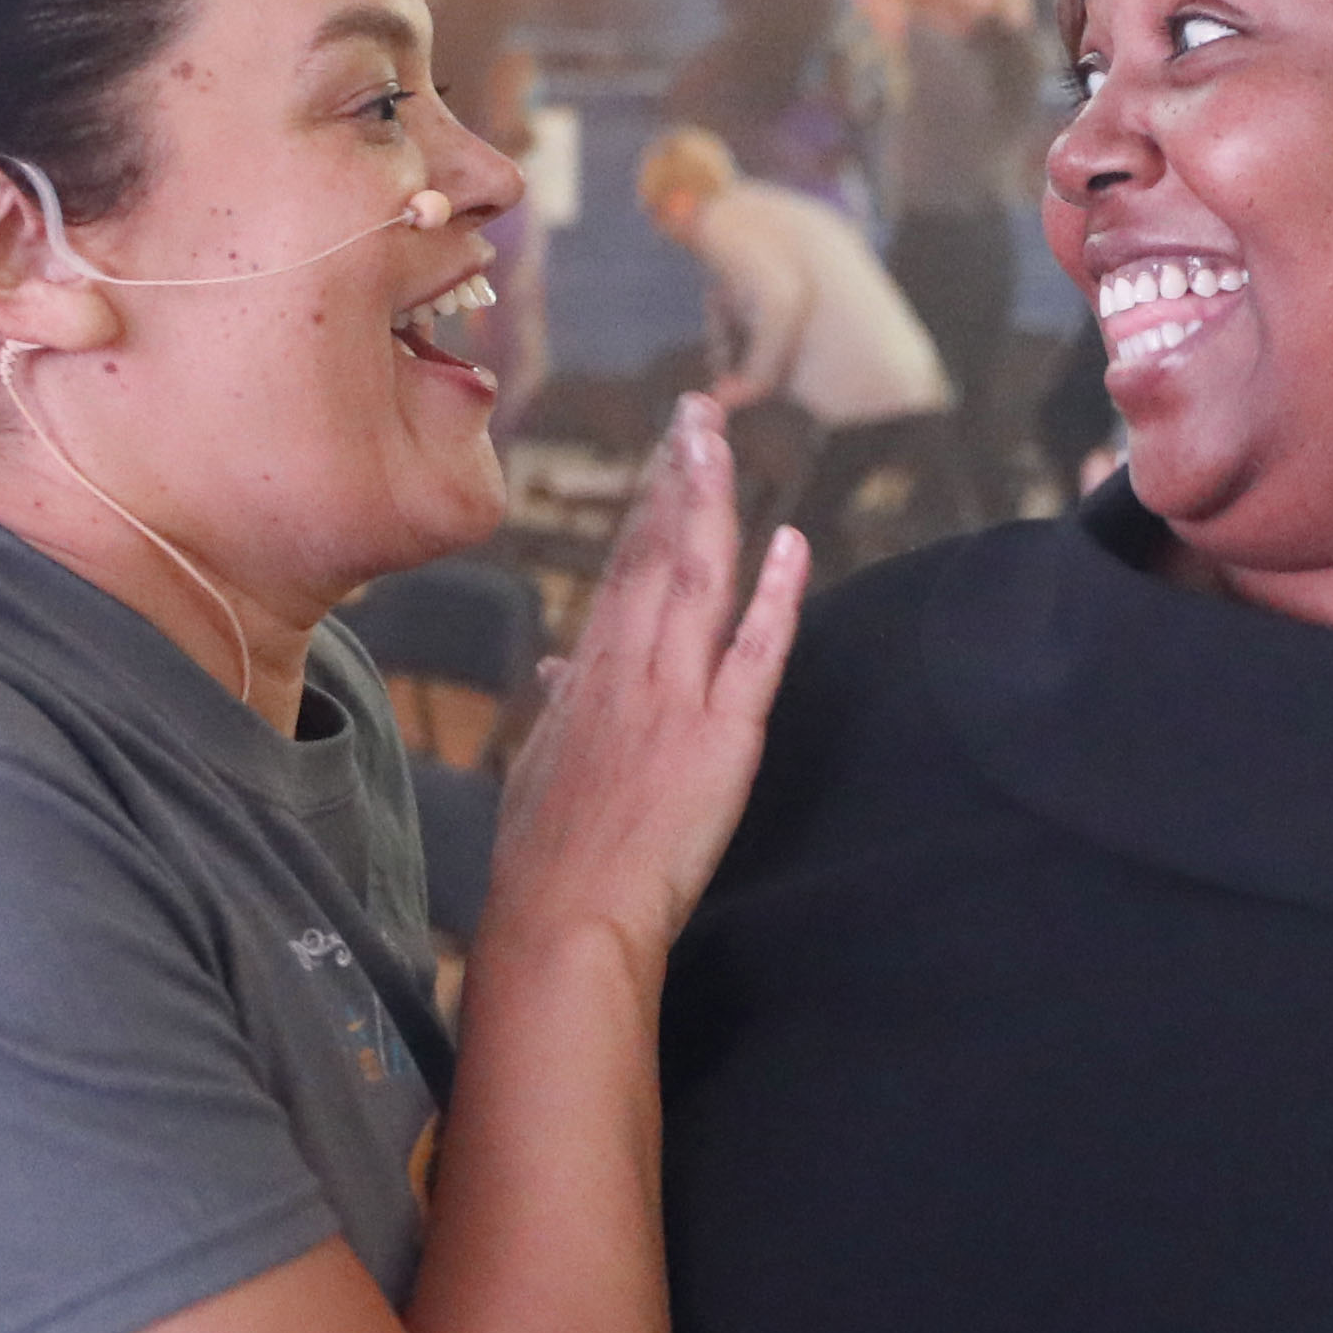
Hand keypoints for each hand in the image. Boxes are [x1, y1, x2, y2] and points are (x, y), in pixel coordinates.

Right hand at [478, 396, 805, 979]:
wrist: (560, 921)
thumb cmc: (545, 860)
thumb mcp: (540, 767)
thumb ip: (560, 709)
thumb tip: (560, 669)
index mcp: (586, 679)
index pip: (623, 573)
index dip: (647, 509)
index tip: (664, 457)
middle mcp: (624, 671)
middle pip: (653, 553)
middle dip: (675, 476)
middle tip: (694, 411)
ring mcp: (671, 698)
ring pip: (694, 579)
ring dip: (709, 502)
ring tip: (717, 437)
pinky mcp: (718, 738)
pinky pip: (754, 654)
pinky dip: (776, 597)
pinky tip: (793, 546)